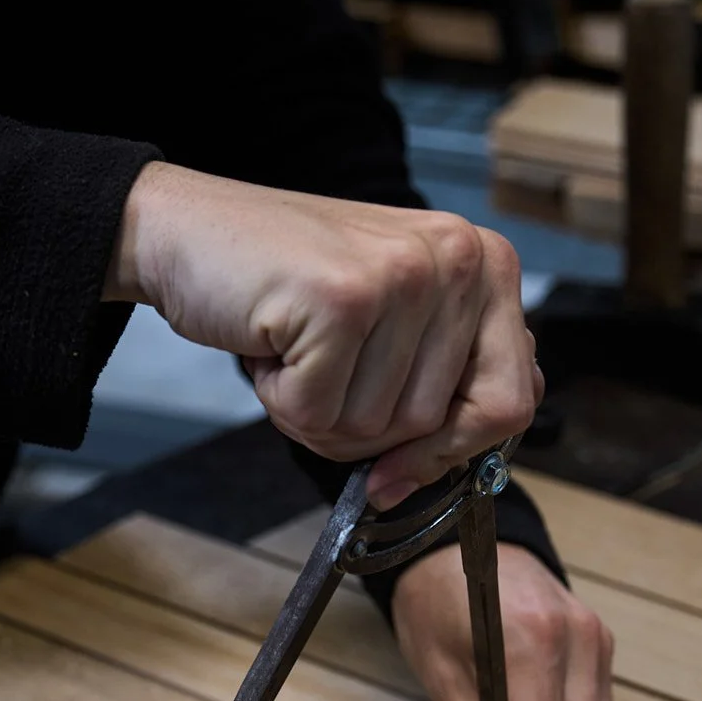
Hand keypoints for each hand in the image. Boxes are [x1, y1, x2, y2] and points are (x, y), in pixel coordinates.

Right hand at [112, 162, 539, 507]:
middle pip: (441, 424)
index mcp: (486, 263)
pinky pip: (322, 415)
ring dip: (320, 413)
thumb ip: (446, 374)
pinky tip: (270, 344)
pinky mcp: (343, 300)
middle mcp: (460, 260)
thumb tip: (466, 457)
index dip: (452, 449)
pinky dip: (283, 400)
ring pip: (381, 428)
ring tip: (295, 348)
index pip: (515, 398)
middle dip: (372, 432)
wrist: (187, 230)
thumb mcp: (392, 320)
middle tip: (323, 381)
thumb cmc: (288, 281)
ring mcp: (403, 276)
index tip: (399, 470)